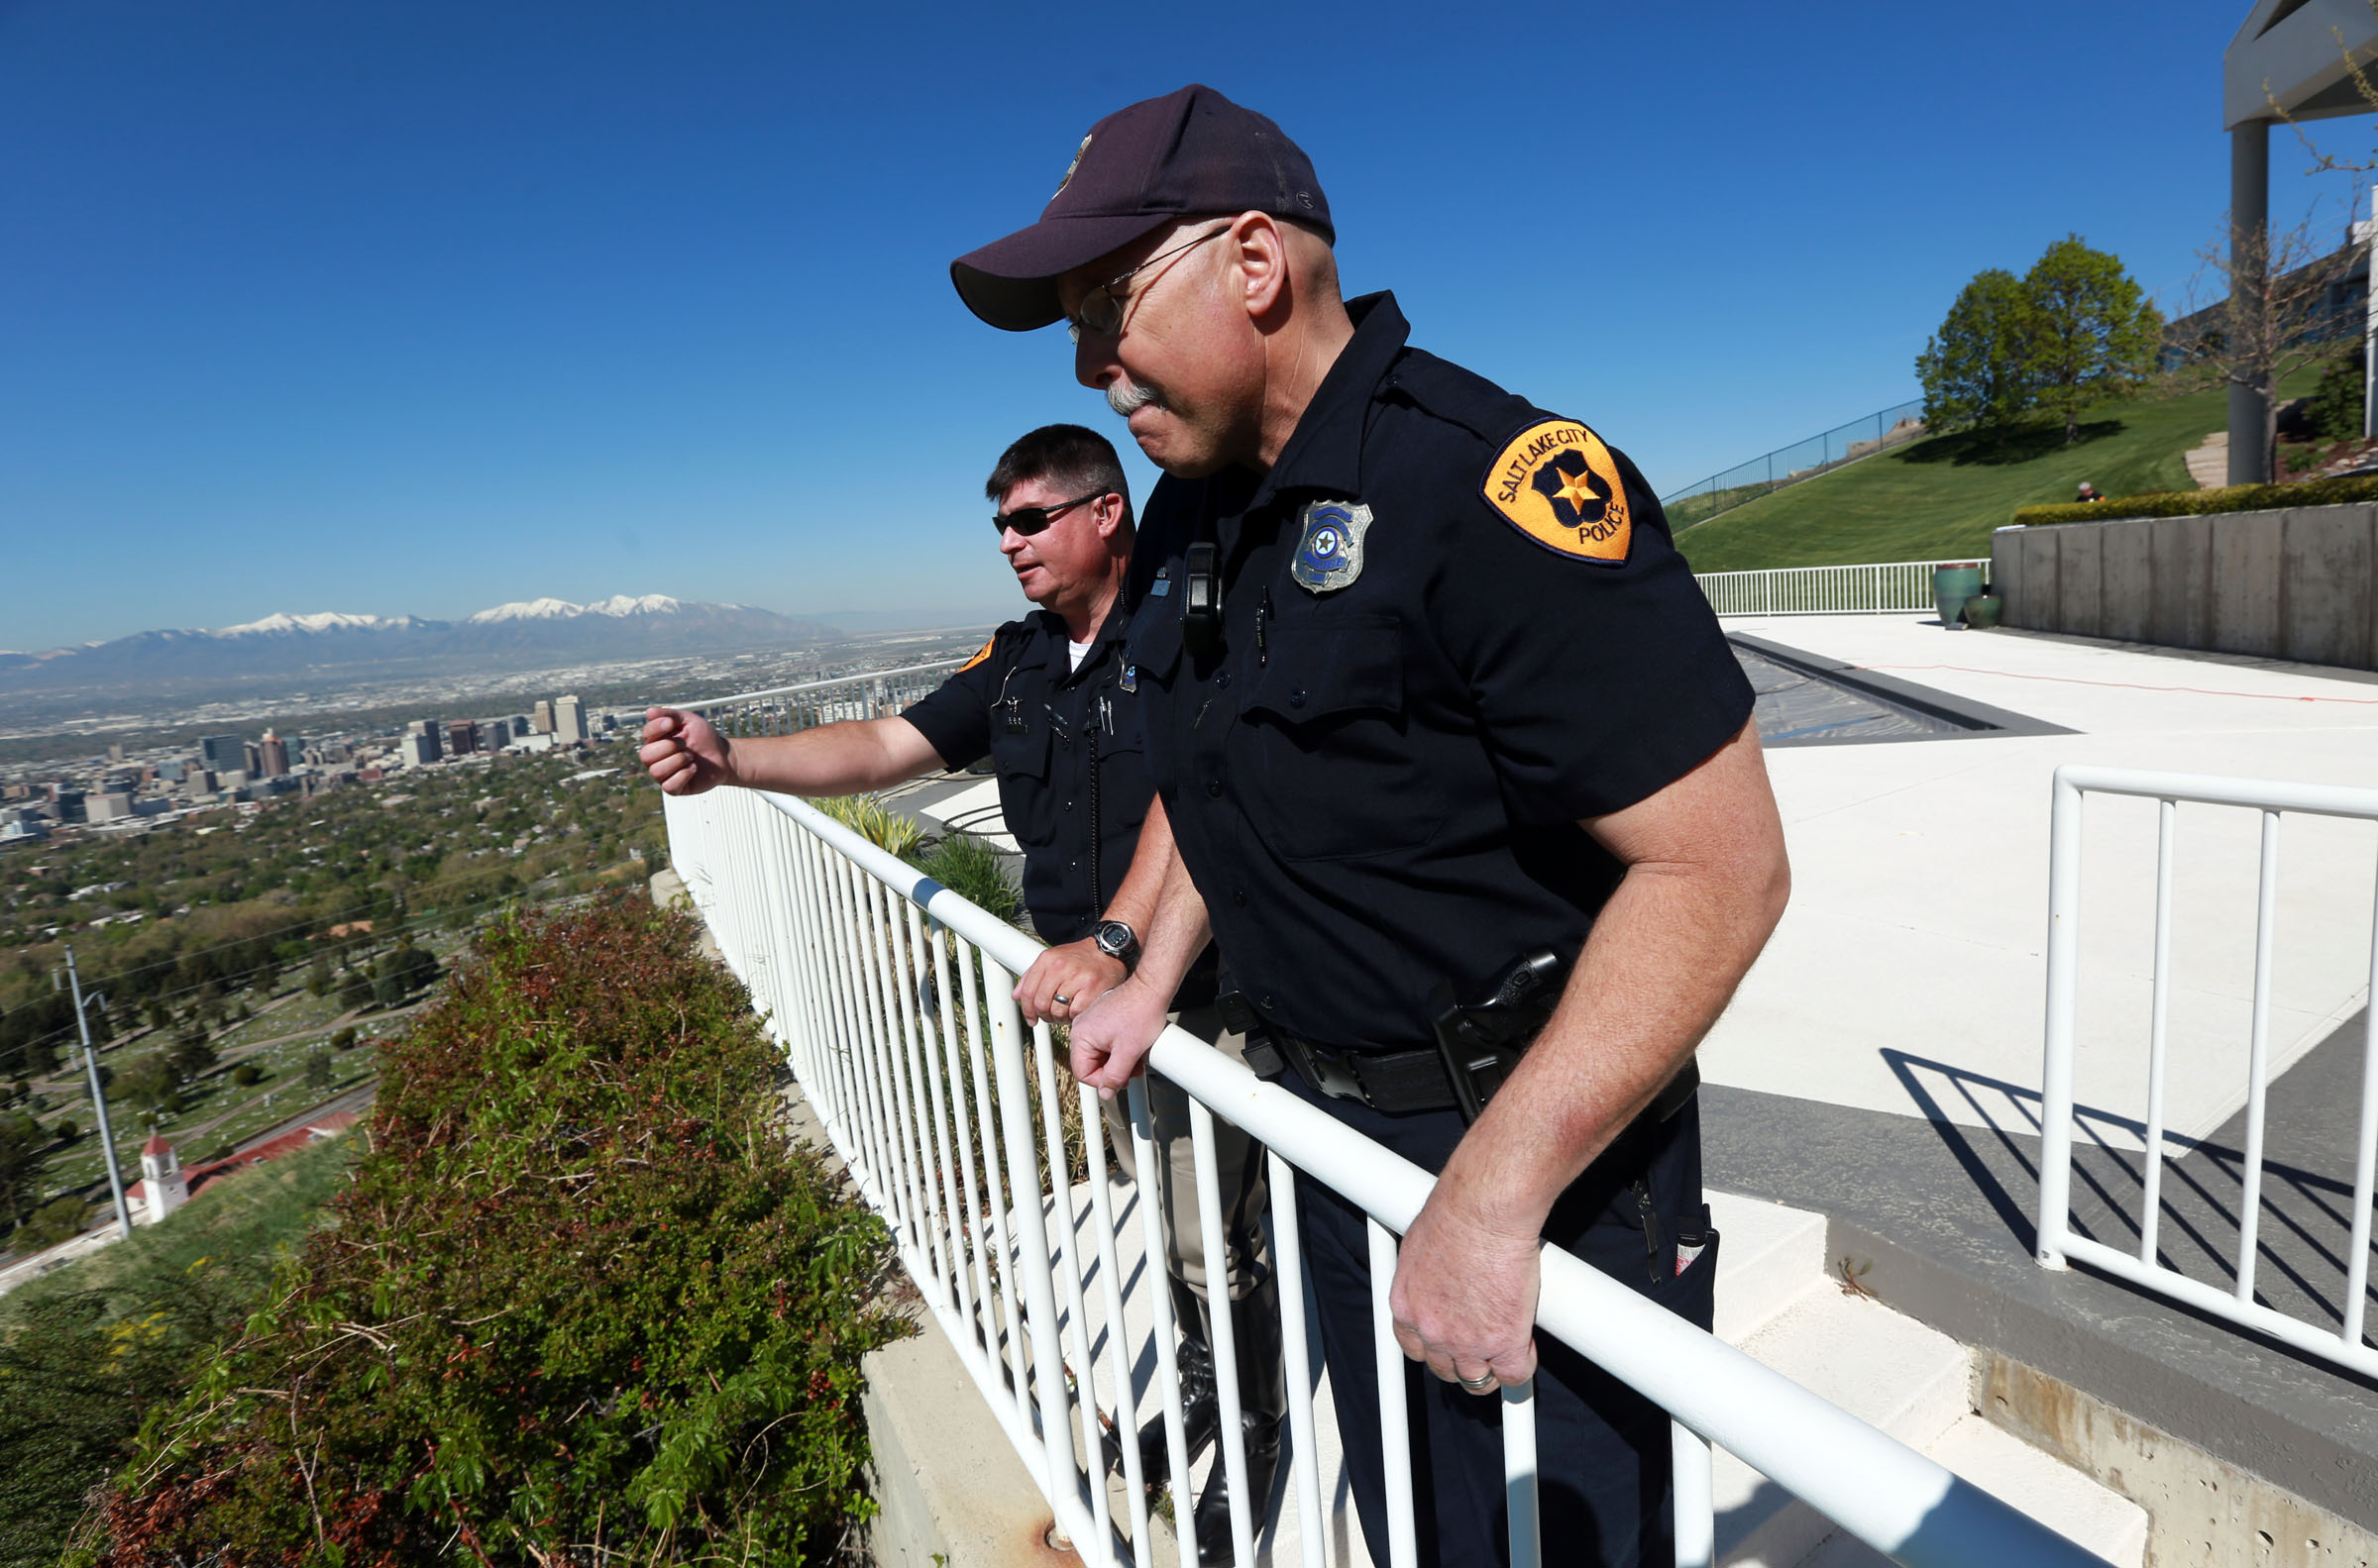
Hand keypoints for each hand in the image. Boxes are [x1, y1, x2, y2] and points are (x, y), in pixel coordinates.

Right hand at [641, 707, 732, 795]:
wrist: (722, 755)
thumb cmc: (703, 737)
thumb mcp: (689, 720)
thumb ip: (670, 715)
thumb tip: (648, 712)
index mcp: (656, 740)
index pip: (646, 734)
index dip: (657, 727)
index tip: (671, 723)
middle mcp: (655, 758)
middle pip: (646, 755)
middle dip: (669, 747)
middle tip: (685, 744)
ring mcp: (663, 774)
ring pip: (656, 771)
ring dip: (678, 761)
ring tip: (691, 757)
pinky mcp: (674, 788)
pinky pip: (668, 786)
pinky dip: (683, 775)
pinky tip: (693, 768)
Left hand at [1014, 940, 1125, 1027]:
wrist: (1109, 951)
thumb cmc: (1081, 958)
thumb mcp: (1053, 960)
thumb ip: (1032, 977)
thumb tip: (1016, 996)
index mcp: (1048, 959)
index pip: (1028, 991)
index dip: (1027, 1009)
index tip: (1031, 1018)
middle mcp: (1061, 967)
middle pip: (1041, 1004)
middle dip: (1044, 1015)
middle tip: (1050, 1016)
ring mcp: (1077, 978)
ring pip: (1057, 1011)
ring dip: (1059, 1017)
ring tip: (1066, 1011)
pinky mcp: (1092, 989)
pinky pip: (1075, 1013)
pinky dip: (1074, 1016)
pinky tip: (1077, 1010)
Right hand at [1065, 976, 1170, 1098]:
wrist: (1152, 988)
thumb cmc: (1141, 1012)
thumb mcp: (1128, 1052)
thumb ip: (1115, 1076)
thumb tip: (1106, 1092)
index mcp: (1081, 1036)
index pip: (1082, 1073)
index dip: (1102, 1082)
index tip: (1120, 1080)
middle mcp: (1082, 1028)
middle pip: (1091, 1064)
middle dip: (1113, 1071)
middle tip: (1132, 1069)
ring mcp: (1091, 1023)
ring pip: (1100, 1055)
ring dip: (1118, 1061)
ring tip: (1135, 1057)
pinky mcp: (1102, 1020)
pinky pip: (1105, 1043)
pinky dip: (1119, 1049)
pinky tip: (1133, 1047)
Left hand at [1389, 1183, 1541, 1392]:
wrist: (1485, 1208)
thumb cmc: (1456, 1212)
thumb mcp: (1422, 1245)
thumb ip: (1427, 1273)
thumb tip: (1439, 1273)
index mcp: (1407, 1304)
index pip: (1414, 1346)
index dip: (1435, 1347)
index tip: (1448, 1342)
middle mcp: (1431, 1329)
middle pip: (1443, 1367)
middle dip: (1461, 1359)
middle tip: (1480, 1343)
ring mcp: (1467, 1341)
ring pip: (1476, 1379)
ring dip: (1490, 1368)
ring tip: (1504, 1349)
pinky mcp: (1504, 1341)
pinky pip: (1514, 1374)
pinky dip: (1521, 1366)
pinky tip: (1526, 1348)